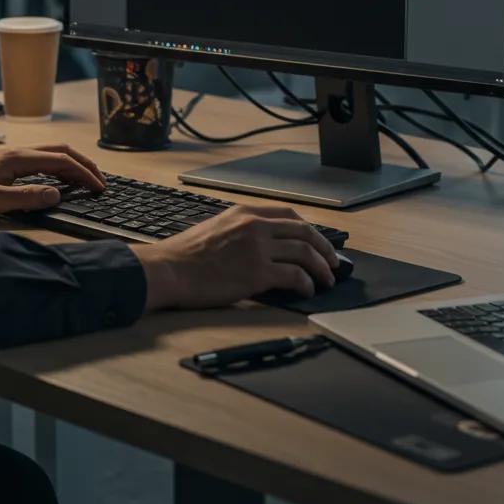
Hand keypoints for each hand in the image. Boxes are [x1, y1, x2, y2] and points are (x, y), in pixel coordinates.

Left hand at [0, 144, 105, 217]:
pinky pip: (41, 160)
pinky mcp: (7, 163)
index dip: (83, 173)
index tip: (98, 187)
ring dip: (72, 165)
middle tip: (100, 182)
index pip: (60, 161)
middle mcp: (17, 152)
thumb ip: (26, 198)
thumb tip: (57, 195)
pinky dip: (58, 168)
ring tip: (86, 181)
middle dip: (84, 165)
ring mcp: (12, 156)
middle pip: (60, 151)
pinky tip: (59, 182)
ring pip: (51, 154)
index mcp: (17, 158)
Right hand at [131, 203, 339, 310]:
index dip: (311, 230)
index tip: (318, 242)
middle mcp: (255, 225)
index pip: (289, 214)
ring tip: (326, 281)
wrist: (169, 269)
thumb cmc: (186, 255)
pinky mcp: (257, 273)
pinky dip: (306, 284)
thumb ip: (243, 230)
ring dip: (321, 268)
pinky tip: (307, 291)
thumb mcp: (217, 228)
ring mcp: (257, 248)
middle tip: (333, 263)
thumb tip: (268, 247)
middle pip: (305, 231)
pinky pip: (294, 276)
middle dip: (325, 249)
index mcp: (245, 212)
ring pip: (305, 253)